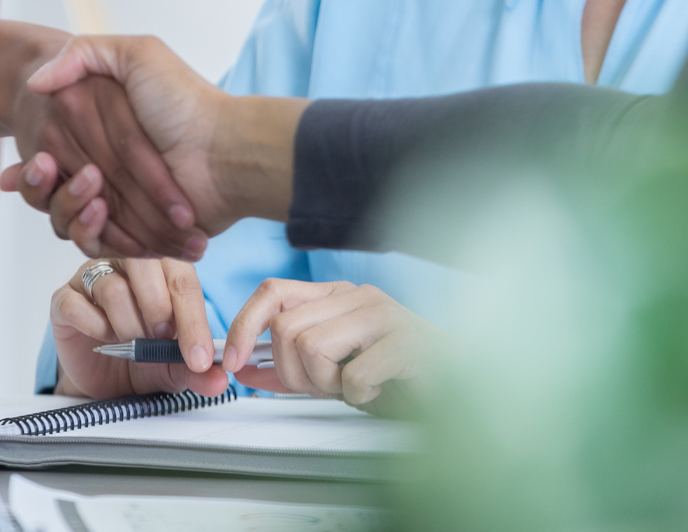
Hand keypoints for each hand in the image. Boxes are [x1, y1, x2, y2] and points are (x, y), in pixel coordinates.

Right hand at [8, 36, 304, 259]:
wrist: (225, 149)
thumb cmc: (183, 100)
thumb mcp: (138, 55)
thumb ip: (84, 53)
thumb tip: (35, 80)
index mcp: (97, 133)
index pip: (49, 155)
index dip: (34, 164)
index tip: (37, 158)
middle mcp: (103, 170)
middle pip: (51, 192)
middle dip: (44, 186)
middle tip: (50, 168)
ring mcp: (117, 204)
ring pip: (65, 221)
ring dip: (67, 207)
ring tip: (91, 190)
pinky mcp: (133, 234)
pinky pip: (95, 244)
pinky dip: (92, 233)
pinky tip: (99, 211)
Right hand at [50, 258, 227, 399]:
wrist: (105, 378)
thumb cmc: (143, 359)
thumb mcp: (175, 367)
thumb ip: (197, 371)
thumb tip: (219, 380)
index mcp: (163, 269)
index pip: (184, 281)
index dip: (193, 320)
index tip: (199, 358)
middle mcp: (127, 264)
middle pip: (145, 266)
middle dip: (159, 309)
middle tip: (161, 340)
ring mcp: (92, 277)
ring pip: (112, 287)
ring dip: (127, 324)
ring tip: (132, 345)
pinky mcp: (64, 298)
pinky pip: (75, 303)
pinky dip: (93, 326)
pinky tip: (103, 339)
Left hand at [223, 279, 434, 416]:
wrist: (454, 387)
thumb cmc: (394, 377)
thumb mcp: (331, 373)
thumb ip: (287, 369)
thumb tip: (242, 368)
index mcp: (336, 296)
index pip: (272, 291)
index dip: (243, 325)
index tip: (233, 362)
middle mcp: (357, 295)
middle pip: (287, 328)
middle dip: (294, 374)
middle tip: (325, 386)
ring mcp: (383, 314)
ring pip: (312, 347)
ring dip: (326, 384)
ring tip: (353, 387)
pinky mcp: (405, 341)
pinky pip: (353, 375)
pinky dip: (358, 396)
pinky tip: (377, 391)